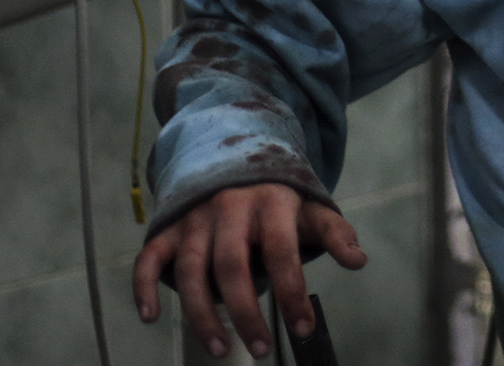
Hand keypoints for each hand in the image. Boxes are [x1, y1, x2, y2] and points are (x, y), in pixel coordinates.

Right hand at [132, 183, 366, 358]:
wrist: (232, 156)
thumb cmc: (278, 196)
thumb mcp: (310, 207)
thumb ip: (335, 232)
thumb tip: (359, 261)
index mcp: (270, 202)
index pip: (282, 252)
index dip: (292, 293)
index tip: (303, 329)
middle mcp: (228, 208)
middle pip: (232, 266)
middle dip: (246, 313)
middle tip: (261, 350)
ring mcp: (195, 219)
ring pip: (190, 270)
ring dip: (202, 314)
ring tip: (220, 349)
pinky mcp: (168, 228)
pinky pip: (149, 258)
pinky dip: (144, 287)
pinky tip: (151, 318)